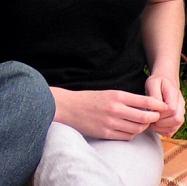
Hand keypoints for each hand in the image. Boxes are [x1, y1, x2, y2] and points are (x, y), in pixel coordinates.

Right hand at [52, 87, 167, 139]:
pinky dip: (131, 134)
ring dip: (141, 127)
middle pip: (144, 117)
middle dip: (152, 118)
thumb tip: (146, 107)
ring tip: (139, 124)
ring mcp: (111, 122)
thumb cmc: (89, 99)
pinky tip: (127, 129)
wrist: (68, 107)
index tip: (162, 107)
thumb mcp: (108, 94)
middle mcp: (115, 109)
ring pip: (137, 129)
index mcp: (116, 96)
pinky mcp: (106, 133)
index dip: (157, 105)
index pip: (145, 101)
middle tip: (153, 117)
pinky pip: (126, 136)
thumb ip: (126, 100)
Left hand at [145, 74, 185, 136]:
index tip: (151, 112)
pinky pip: (175, 129)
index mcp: (174, 95)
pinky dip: (165, 131)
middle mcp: (180, 105)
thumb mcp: (153, 83)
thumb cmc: (157, 81)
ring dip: (164, 128)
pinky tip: (157, 127)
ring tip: (152, 124)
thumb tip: (155, 107)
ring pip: (177, 126)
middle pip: (177, 119)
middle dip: (162, 123)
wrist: (165, 80)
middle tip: (151, 121)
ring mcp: (180, 112)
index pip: (172, 109)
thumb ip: (154, 95)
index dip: (161, 114)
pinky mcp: (177, 117)